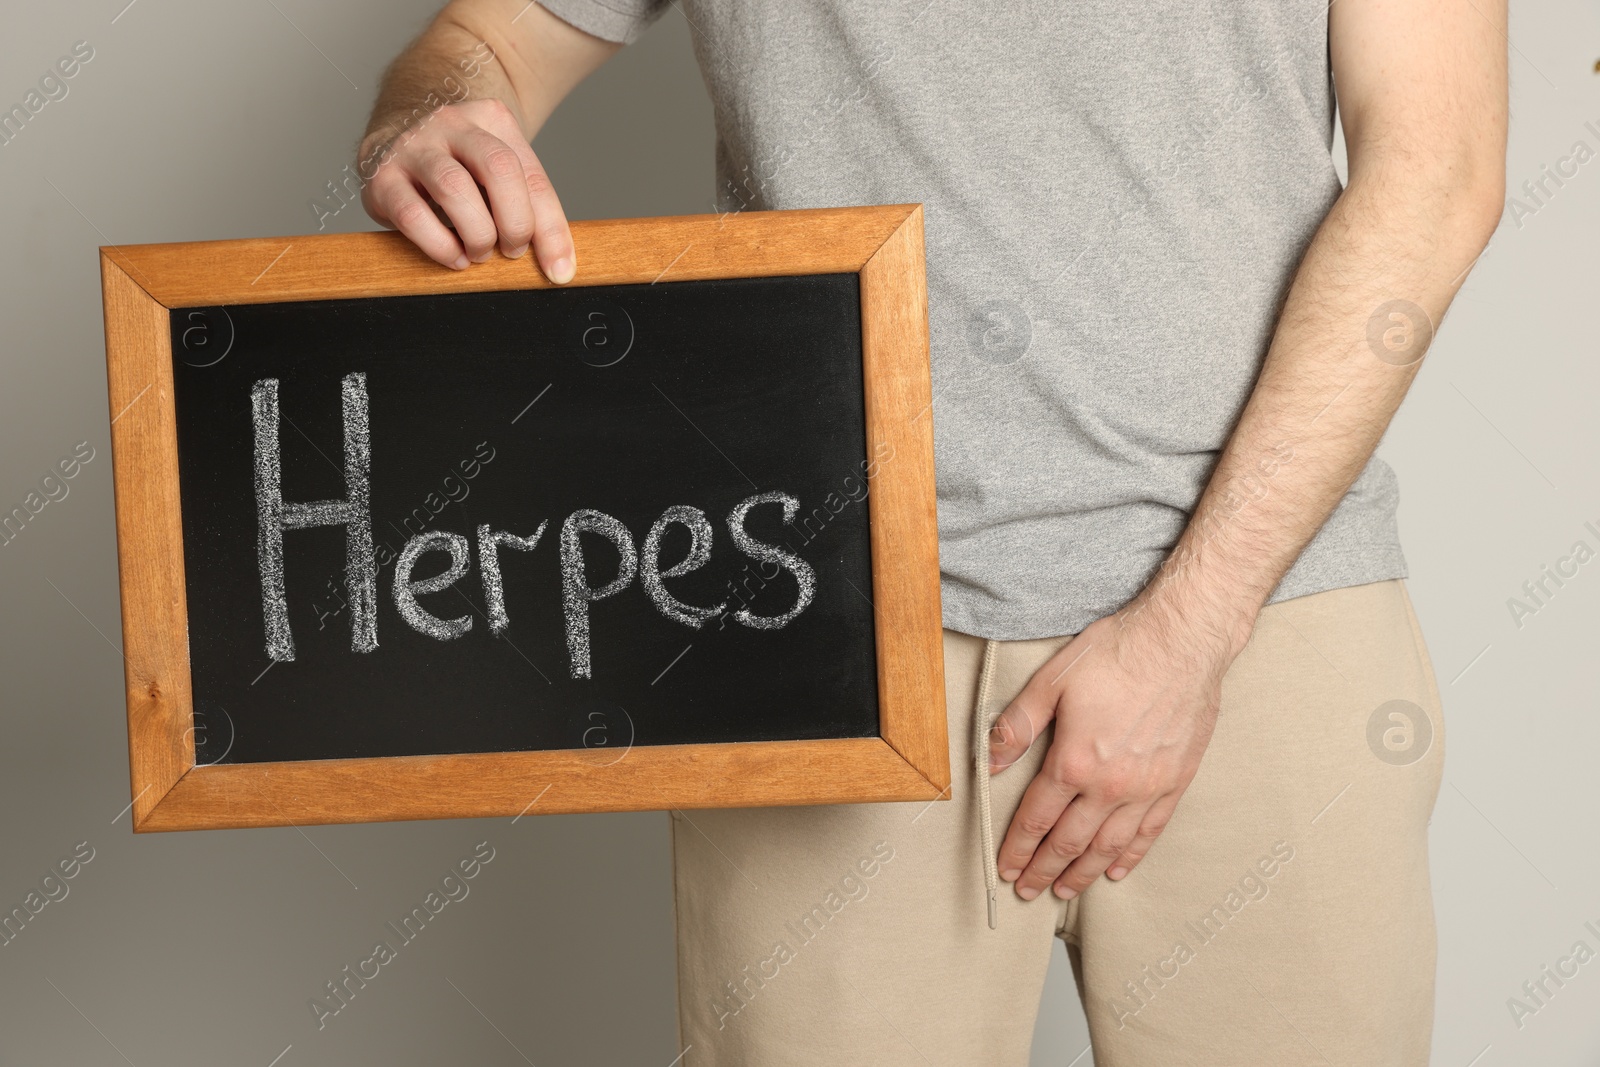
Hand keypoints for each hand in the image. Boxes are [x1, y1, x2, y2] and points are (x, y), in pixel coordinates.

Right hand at [359, 98, 574, 279]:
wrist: (397, 129)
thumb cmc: (459, 163)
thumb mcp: (499, 173)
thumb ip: (531, 210)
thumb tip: (559, 267)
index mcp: (492, 120)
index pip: (532, 177)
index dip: (550, 228)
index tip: (557, 269)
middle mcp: (452, 124)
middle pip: (499, 167)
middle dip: (515, 222)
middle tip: (511, 250)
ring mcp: (413, 146)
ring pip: (454, 187)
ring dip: (477, 233)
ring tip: (480, 252)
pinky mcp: (381, 176)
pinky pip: (413, 215)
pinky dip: (440, 245)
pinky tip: (454, 256)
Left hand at [988, 604, 1244, 900]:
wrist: (1182, 640)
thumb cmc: (1116, 653)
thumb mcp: (1052, 681)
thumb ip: (1018, 726)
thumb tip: (991, 762)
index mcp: (1073, 761)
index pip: (1036, 818)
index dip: (1017, 848)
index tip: (1005, 868)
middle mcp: (1110, 785)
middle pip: (1069, 842)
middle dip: (1044, 869)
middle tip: (1028, 891)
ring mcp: (1146, 788)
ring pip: (1108, 846)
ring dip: (1083, 873)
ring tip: (1064, 891)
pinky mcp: (1175, 782)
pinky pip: (1149, 832)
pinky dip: (1130, 856)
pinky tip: (1116, 870)